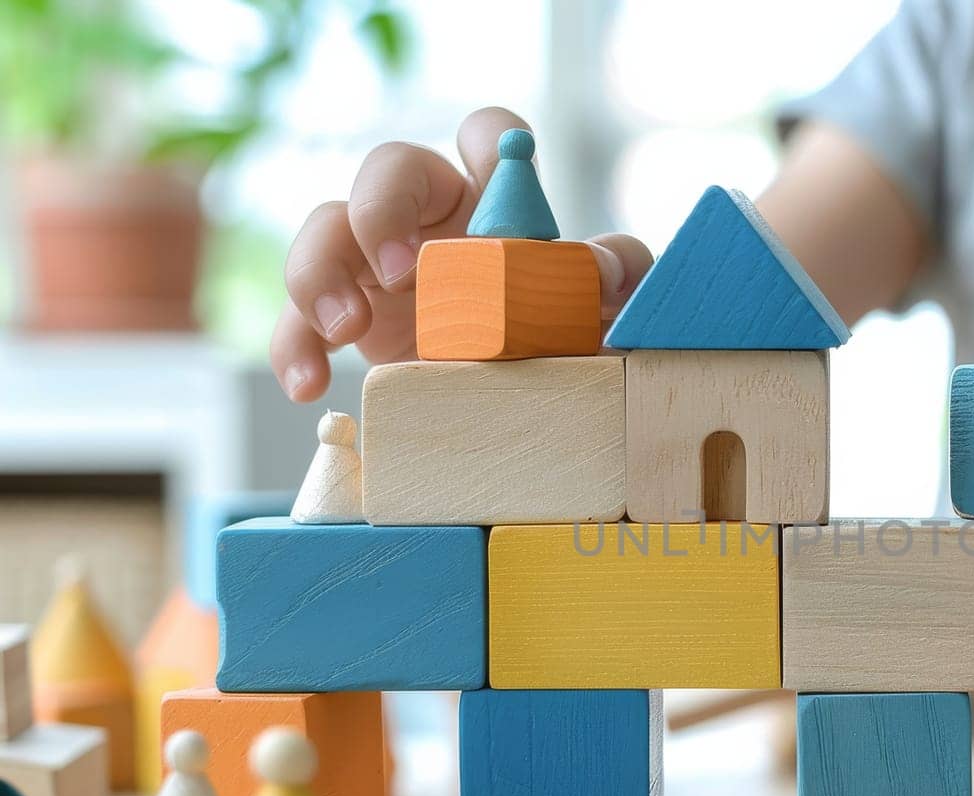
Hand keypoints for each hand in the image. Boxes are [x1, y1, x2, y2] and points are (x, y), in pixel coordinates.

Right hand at [270, 106, 653, 401]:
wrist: (523, 417)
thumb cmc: (561, 344)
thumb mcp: (598, 311)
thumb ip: (615, 273)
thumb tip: (601, 264)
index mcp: (494, 199)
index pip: (486, 136)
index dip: (487, 141)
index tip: (494, 178)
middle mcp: (430, 218)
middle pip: (389, 167)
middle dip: (383, 208)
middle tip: (402, 269)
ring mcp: (375, 265)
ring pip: (324, 228)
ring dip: (320, 271)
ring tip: (344, 328)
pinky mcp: (345, 318)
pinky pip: (297, 318)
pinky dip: (294, 345)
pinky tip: (307, 385)